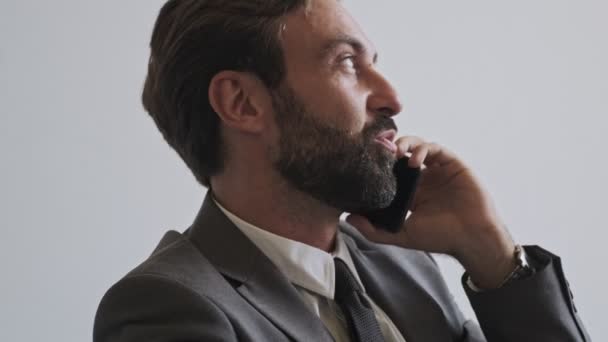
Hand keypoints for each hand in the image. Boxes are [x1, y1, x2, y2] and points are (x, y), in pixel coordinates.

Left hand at [346, 136, 516, 287]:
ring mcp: (437, 169)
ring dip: (403, 143)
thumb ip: (374, 231)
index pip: (389, 171)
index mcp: (410, 192)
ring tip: (394, 151)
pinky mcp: (452, 163)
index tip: (363, 163)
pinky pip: (434, 147)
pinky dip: (422, 148)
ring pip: (416, 145)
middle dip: (388, 149)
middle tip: (376, 150)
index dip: (378, 165)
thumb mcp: (402, 235)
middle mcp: (422, 178)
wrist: (472, 236)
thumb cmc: (441, 237)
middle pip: (400, 154)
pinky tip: (413, 160)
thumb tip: (348, 219)